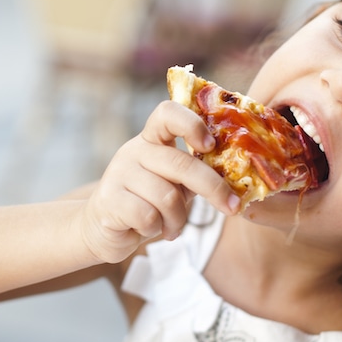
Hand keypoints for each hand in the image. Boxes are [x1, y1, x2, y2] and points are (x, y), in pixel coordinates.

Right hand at [78, 100, 238, 263]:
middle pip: (180, 163)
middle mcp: (134, 150)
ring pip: (167, 197)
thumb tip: (238, 180)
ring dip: (178, 219)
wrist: (104, 227)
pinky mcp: (109, 199)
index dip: (192, 124)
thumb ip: (196, 173)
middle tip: (232, 207)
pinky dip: (158, 228)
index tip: (211, 145)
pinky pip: (148, 216)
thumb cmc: (148, 201)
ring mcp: (119, 173)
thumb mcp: (174, 182)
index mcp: (152, 139)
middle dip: (212, 187)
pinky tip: (153, 229)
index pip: (168, 113)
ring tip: (173, 226)